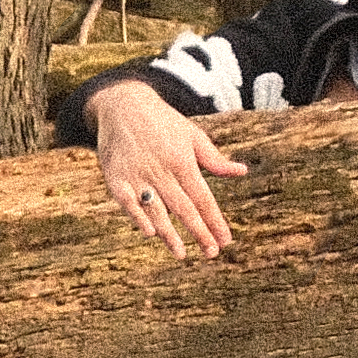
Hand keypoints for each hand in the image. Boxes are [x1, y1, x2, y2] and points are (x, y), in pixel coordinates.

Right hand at [87, 78, 237, 257]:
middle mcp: (162, 170)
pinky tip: (150, 233)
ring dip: (170, 234)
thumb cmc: (163, 122)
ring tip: (182, 254)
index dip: (215, 221)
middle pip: (184, 207)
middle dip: (199, 232)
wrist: (123, 104)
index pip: (203, 198)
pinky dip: (138, 217)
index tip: (226, 240)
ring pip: (157, 209)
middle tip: (212, 253)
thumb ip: (214, 159)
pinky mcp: (116, 178)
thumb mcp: (193, 135)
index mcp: (183, 161)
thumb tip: (242, 171)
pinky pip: (128, 202)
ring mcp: (138, 175)